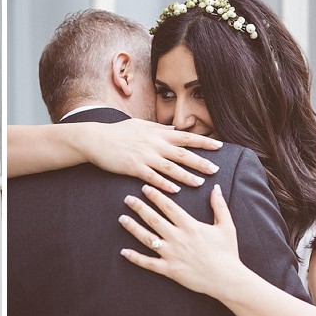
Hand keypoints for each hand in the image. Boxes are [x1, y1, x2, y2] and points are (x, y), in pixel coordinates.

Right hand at [82, 119, 222, 192]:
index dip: (203, 142)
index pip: (186, 137)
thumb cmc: (118, 132)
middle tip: (216, 170)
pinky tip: (175, 191)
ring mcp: (144, 156)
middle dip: (200, 162)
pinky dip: (165, 184)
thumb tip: (176, 129)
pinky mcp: (134, 167)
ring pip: (170, 168)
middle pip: (182, 154)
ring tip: (200, 183)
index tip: (219, 146)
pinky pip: (153, 178)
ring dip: (186, 176)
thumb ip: (159, 129)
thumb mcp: (141, 125)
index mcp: (157, 134)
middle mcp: (154, 145)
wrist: (96, 139)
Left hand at [118, 183, 244, 298]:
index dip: (155, 196)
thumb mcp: (226, 226)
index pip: (168, 207)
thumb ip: (219, 206)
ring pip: (147, 238)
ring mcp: (172, 254)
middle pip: (153, 219)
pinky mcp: (169, 270)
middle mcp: (178, 238)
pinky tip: (123, 251)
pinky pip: (148, 263)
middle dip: (139, 207)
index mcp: (190, 226)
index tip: (144, 188)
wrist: (228, 279)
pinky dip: (135, 258)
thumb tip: (216, 187)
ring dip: (133, 228)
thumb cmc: (228, 252)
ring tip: (122, 219)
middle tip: (127, 199)